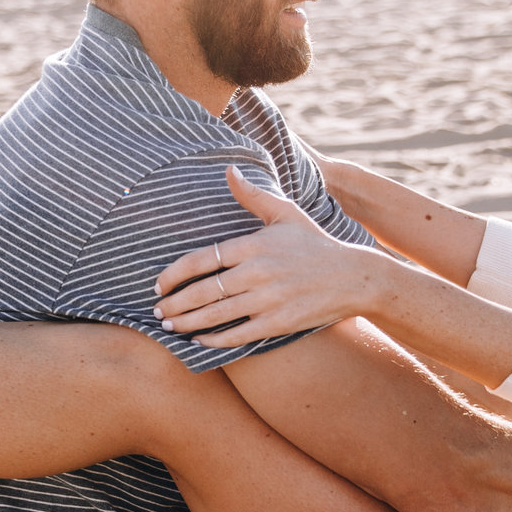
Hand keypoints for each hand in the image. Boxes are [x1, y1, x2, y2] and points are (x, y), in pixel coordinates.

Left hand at [154, 168, 388, 344]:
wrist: (354, 277)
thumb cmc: (315, 243)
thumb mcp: (286, 213)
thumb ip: (253, 195)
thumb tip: (228, 170)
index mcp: (253, 245)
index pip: (201, 260)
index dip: (174, 274)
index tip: (158, 284)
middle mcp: (257, 272)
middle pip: (203, 291)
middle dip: (174, 304)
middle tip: (156, 311)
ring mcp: (268, 300)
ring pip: (216, 315)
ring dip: (187, 322)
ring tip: (168, 326)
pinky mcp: (279, 323)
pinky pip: (238, 335)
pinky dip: (214, 340)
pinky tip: (197, 341)